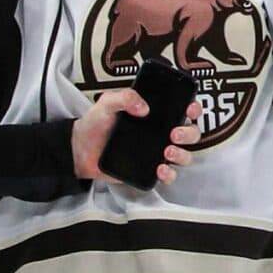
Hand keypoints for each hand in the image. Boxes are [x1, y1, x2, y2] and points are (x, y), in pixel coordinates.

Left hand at [70, 90, 202, 186]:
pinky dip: (169, 174)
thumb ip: (124, 97)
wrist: (79, 149)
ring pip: (184, 155)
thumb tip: (144, 107)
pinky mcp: (148, 170)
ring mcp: (156, 152)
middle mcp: (160, 133)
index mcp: (156, 114)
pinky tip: (160, 169)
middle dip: (189, 133)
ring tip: (167, 151)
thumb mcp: (106, 103)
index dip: (193, 108)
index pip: (183, 110)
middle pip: (190, 133)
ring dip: (182, 154)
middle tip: (174, 133)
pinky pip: (168, 175)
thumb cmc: (95, 124)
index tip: (189, 110)